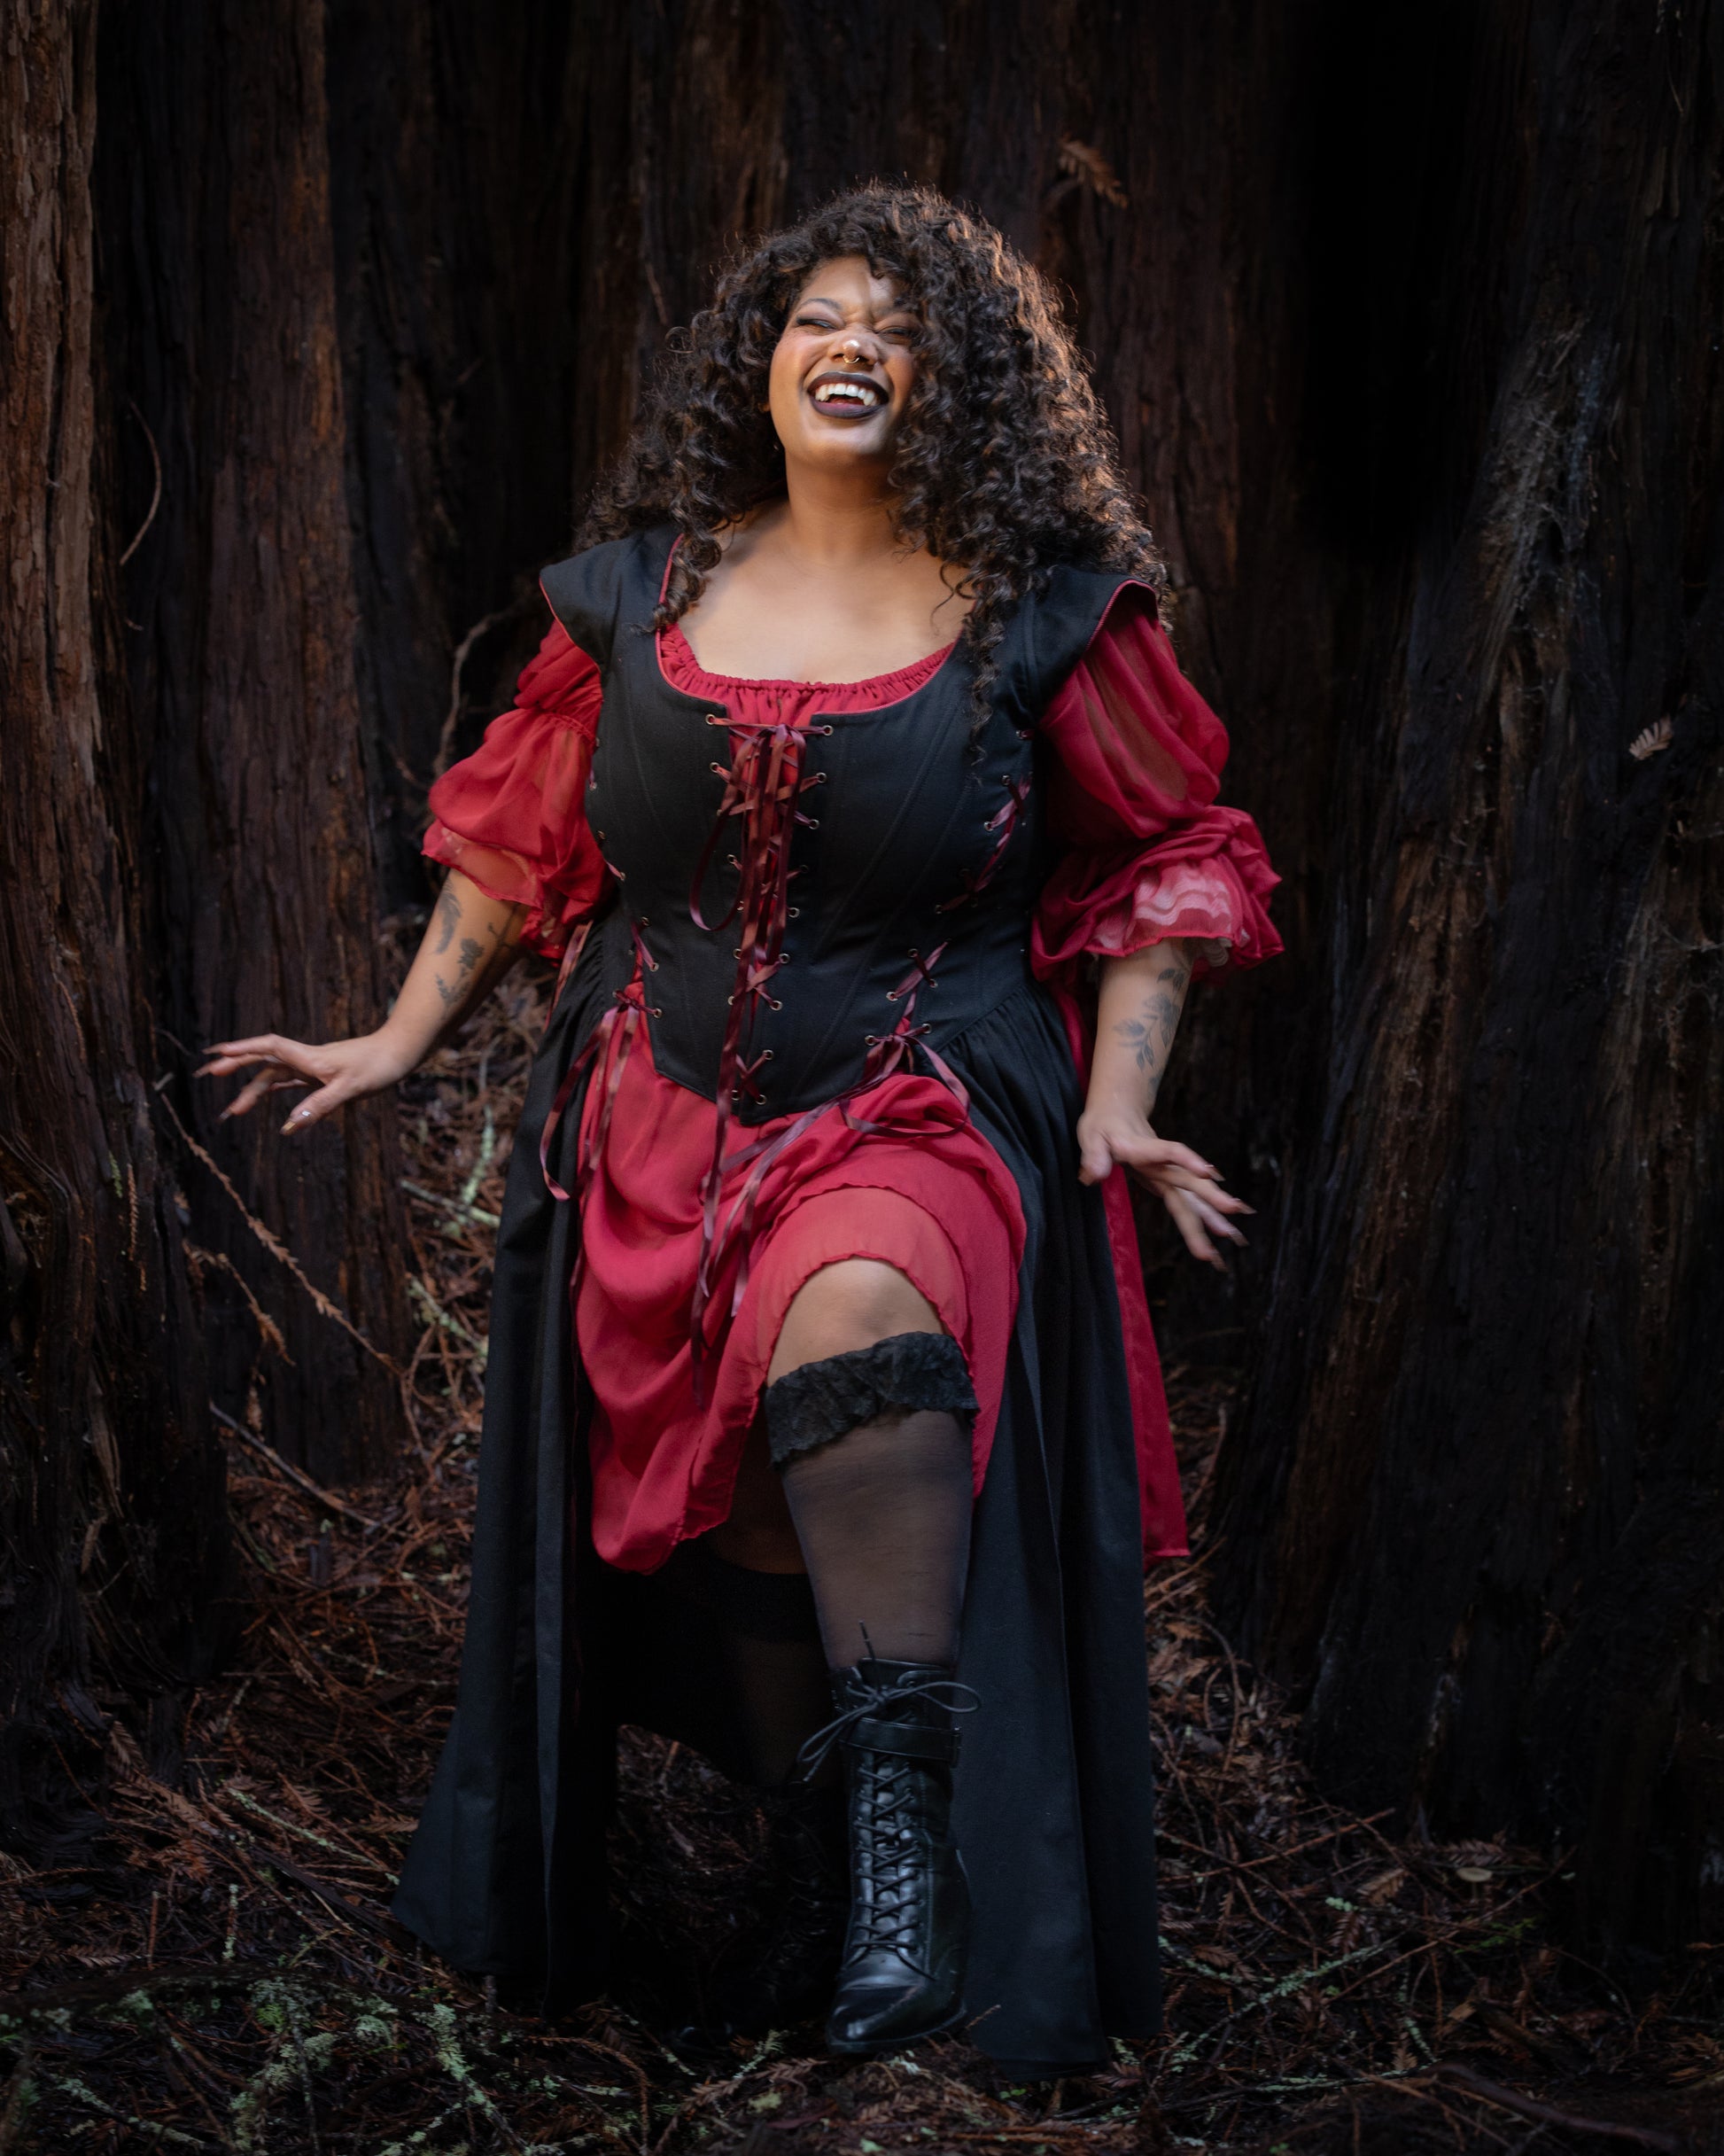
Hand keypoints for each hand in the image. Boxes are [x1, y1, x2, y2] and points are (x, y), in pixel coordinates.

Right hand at [197, 1029, 415, 1134]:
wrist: (400, 1052)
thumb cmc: (378, 1066)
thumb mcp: (351, 1088)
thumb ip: (320, 1106)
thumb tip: (289, 1126)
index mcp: (310, 1058)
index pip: (269, 1049)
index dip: (243, 1050)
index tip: (217, 1054)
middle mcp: (307, 1060)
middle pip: (263, 1062)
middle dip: (234, 1066)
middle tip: (207, 1074)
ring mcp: (313, 1068)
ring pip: (274, 1077)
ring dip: (252, 1090)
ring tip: (232, 1111)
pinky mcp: (321, 1076)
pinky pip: (290, 1083)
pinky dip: (273, 1090)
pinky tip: (262, 1098)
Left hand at [1075, 1104, 1252, 1269]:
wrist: (1119, 1111)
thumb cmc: (1102, 1125)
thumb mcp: (1091, 1136)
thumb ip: (1093, 1156)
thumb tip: (1092, 1176)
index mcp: (1141, 1148)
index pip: (1168, 1151)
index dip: (1186, 1160)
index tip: (1207, 1172)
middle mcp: (1159, 1162)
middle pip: (1187, 1179)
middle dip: (1209, 1196)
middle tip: (1233, 1209)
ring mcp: (1165, 1173)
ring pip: (1190, 1195)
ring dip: (1209, 1214)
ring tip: (1230, 1234)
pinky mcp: (1167, 1182)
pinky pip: (1186, 1202)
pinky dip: (1203, 1216)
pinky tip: (1221, 1227)